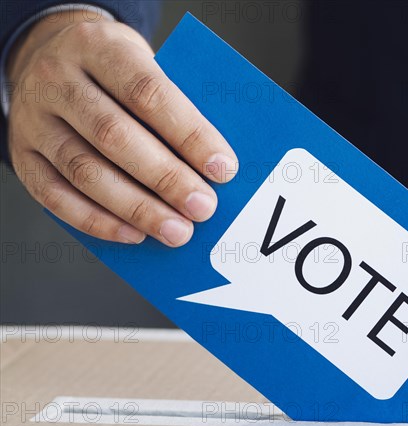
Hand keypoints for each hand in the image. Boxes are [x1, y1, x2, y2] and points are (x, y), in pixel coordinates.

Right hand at [6, 11, 237, 246]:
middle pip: (114, 135)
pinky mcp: (22, 156)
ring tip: (176, 230)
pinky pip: (55, 196)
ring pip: (84, 171)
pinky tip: (133, 234)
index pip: (148, 92)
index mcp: (99, 47)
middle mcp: (57, 79)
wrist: (51, 59)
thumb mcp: (145, 65)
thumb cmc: (114, 72)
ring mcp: (33, 119)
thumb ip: (173, 106)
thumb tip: (213, 163)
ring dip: (137, 208)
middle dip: (166, 178)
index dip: (188, 134)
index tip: (222, 168)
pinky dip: (97, 221)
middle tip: (203, 207)